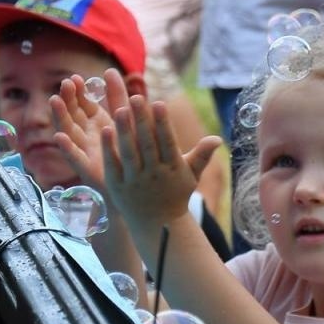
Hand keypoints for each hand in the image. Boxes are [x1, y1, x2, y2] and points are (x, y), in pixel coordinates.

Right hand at [51, 68, 132, 191]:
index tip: (74, 78)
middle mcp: (86, 135)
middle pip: (72, 114)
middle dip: (67, 99)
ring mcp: (85, 151)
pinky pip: (74, 158)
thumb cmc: (130, 148)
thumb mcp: (124, 118)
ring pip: (68, 132)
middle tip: (65, 84)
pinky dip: (66, 148)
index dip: (76, 92)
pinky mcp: (87, 168)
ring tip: (54, 100)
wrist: (140, 182)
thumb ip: (117, 96)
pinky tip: (59, 137)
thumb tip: (109, 69)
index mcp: (95, 122)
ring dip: (60, 117)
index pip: (81, 104)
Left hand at [101, 94, 221, 240]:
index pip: (167, 141)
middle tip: (135, 97)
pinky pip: (113, 165)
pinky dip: (109, 149)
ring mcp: (134, 181)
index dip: (163, 123)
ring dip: (124, 131)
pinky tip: (105, 130)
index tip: (159, 102)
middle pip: (147, 144)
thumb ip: (202, 155)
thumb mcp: (192, 176)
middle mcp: (154, 174)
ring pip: (129, 153)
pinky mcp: (117, 187)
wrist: (157, 225)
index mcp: (173, 168)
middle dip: (142, 120)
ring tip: (119, 109)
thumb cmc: (176, 194)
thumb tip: (218, 139)